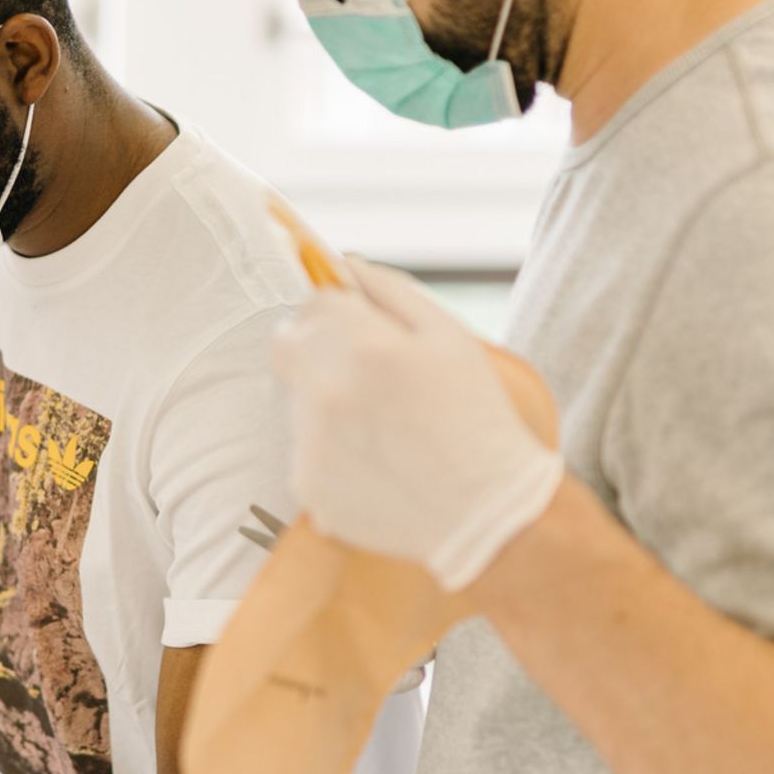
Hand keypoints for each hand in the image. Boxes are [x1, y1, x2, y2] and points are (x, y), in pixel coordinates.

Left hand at [272, 258, 564, 588]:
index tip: (357, 331)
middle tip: (366, 379)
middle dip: (318, 352)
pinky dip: (331, 452)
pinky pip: (304, 450)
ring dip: (326, 405)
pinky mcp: (307, 487)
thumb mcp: (449, 337)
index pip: (311, 306)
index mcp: (361, 347)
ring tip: (384, 430)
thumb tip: (341, 262)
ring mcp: (311, 444)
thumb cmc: (476, 416)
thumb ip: (389, 290)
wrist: (485, 511)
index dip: (334, 314)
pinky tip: (377, 462)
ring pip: (297, 403)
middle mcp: (324, 394)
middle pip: (287, 350)